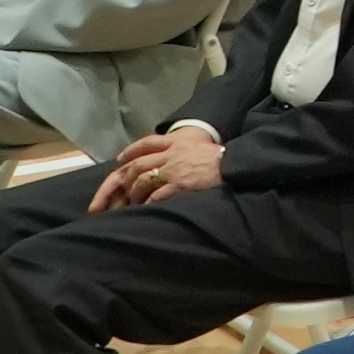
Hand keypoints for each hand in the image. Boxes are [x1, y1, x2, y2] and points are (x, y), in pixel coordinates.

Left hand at [88, 125, 227, 209]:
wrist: (234, 165)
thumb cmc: (217, 157)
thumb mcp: (196, 145)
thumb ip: (179, 148)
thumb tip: (164, 159)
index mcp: (175, 143)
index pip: (146, 144)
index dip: (130, 152)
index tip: (120, 161)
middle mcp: (170, 154)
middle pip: (137, 165)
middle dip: (122, 181)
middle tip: (118, 192)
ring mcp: (174, 170)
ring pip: (143, 180)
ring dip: (134, 193)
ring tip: (133, 203)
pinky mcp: (180, 184)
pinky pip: (156, 195)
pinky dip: (147, 203)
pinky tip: (145, 210)